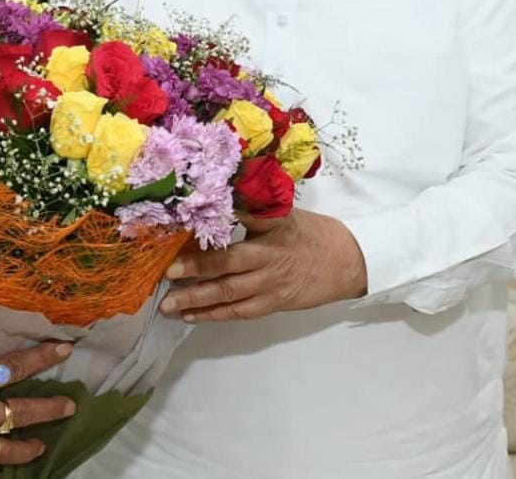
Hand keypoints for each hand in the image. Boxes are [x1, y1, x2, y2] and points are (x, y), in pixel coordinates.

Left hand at [160, 209, 367, 321]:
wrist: (348, 261)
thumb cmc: (310, 233)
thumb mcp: (283, 213)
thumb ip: (251, 211)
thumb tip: (213, 201)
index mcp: (272, 225)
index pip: (241, 217)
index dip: (213, 218)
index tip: (184, 217)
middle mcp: (269, 255)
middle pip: (228, 262)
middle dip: (195, 267)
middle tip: (167, 271)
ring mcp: (270, 282)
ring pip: (228, 292)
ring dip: (195, 298)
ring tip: (167, 302)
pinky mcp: (273, 302)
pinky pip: (239, 311)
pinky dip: (213, 314)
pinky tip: (190, 315)